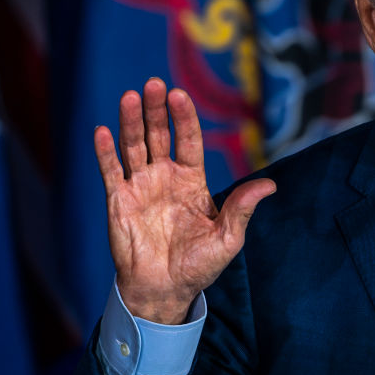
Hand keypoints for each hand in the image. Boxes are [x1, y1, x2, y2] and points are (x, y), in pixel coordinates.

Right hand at [94, 78, 275, 323]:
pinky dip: (105, 151)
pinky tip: (103, 130)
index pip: (189, 140)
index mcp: (192, 180)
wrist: (164, 290)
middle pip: (159, 135)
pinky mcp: (117, 200)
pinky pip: (110, 171)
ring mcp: (140, 186)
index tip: (180, 95)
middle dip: (157, 110)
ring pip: (134, 146)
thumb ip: (242, 208)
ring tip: (129, 96)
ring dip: (131, 121)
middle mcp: (165, 176)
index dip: (185, 118)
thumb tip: (271, 185)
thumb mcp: (228, 238)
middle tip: (153, 84)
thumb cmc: (199, 265)